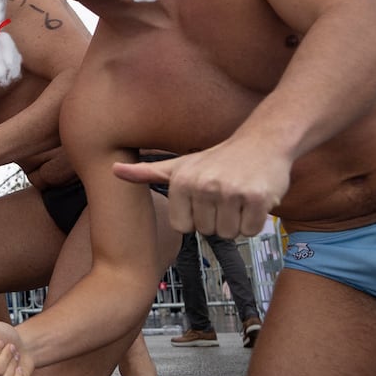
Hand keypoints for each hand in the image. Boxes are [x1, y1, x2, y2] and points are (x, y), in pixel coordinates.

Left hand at [114, 139, 289, 237]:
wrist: (262, 142)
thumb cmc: (218, 158)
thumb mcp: (179, 165)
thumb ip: (146, 172)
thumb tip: (113, 170)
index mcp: (181, 181)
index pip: (184, 228)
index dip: (196, 218)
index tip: (204, 199)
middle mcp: (203, 185)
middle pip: (207, 232)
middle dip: (218, 219)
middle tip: (225, 195)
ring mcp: (230, 191)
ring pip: (228, 234)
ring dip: (237, 221)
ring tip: (237, 197)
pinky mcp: (257, 198)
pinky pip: (250, 231)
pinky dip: (254, 221)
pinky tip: (253, 199)